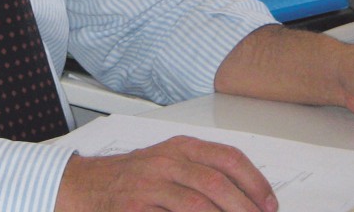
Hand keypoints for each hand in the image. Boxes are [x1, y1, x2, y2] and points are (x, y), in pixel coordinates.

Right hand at [54, 135, 277, 211]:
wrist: (84, 186)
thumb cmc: (131, 178)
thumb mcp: (168, 164)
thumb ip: (201, 172)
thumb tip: (245, 196)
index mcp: (181, 147)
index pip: (228, 158)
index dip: (254, 182)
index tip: (269, 204)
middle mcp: (167, 161)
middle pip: (217, 183)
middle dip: (245, 208)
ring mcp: (149, 185)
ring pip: (198, 204)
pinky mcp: (134, 208)